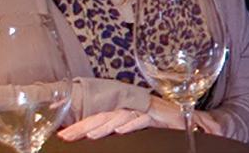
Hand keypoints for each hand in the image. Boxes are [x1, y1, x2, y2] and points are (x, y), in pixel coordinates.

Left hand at [56, 96, 184, 139]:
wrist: (187, 121)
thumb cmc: (161, 127)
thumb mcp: (135, 131)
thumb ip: (119, 133)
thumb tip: (95, 137)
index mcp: (121, 115)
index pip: (96, 119)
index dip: (78, 126)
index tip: (61, 136)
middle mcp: (130, 112)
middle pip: (102, 117)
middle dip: (83, 126)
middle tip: (66, 136)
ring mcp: (144, 112)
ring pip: (119, 117)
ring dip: (104, 126)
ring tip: (90, 135)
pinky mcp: (159, 117)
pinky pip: (143, 119)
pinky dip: (132, 124)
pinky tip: (121, 130)